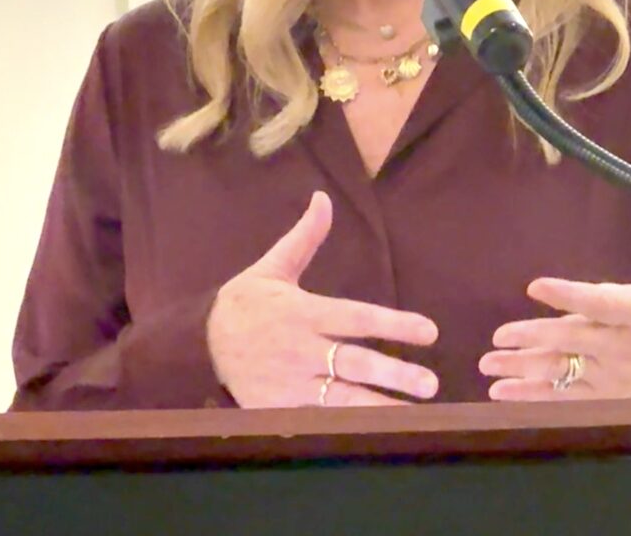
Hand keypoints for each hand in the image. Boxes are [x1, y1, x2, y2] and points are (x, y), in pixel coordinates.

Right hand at [206, 190, 438, 407]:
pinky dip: (350, 424)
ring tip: (416, 413)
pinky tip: (379, 430)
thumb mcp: (274, 266)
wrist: (200, 342)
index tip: (429, 331)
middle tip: (430, 383)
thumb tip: (324, 198)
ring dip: (381, 405)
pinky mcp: (283, 408)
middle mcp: (302, 349)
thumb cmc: (245, 302)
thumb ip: (305, 237)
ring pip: (343, 397)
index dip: (394, 325)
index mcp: (303, 312)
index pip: (356, 318)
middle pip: (354, 363)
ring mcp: (292, 383)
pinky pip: (321, 417)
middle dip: (394, 373)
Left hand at [479, 275, 630, 399]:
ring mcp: (616, 377)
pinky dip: (532, 395)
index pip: (597, 303)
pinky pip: (566, 397)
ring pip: (563, 373)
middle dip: (531, 338)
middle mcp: (624, 347)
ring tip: (487, 367)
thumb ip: (583, 296)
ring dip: (521, 371)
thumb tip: (535, 289)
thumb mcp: (622, 292)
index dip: (566, 295)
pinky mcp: (609, 397)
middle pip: (572, 341)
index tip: (532, 286)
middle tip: (496, 337)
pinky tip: (503, 391)